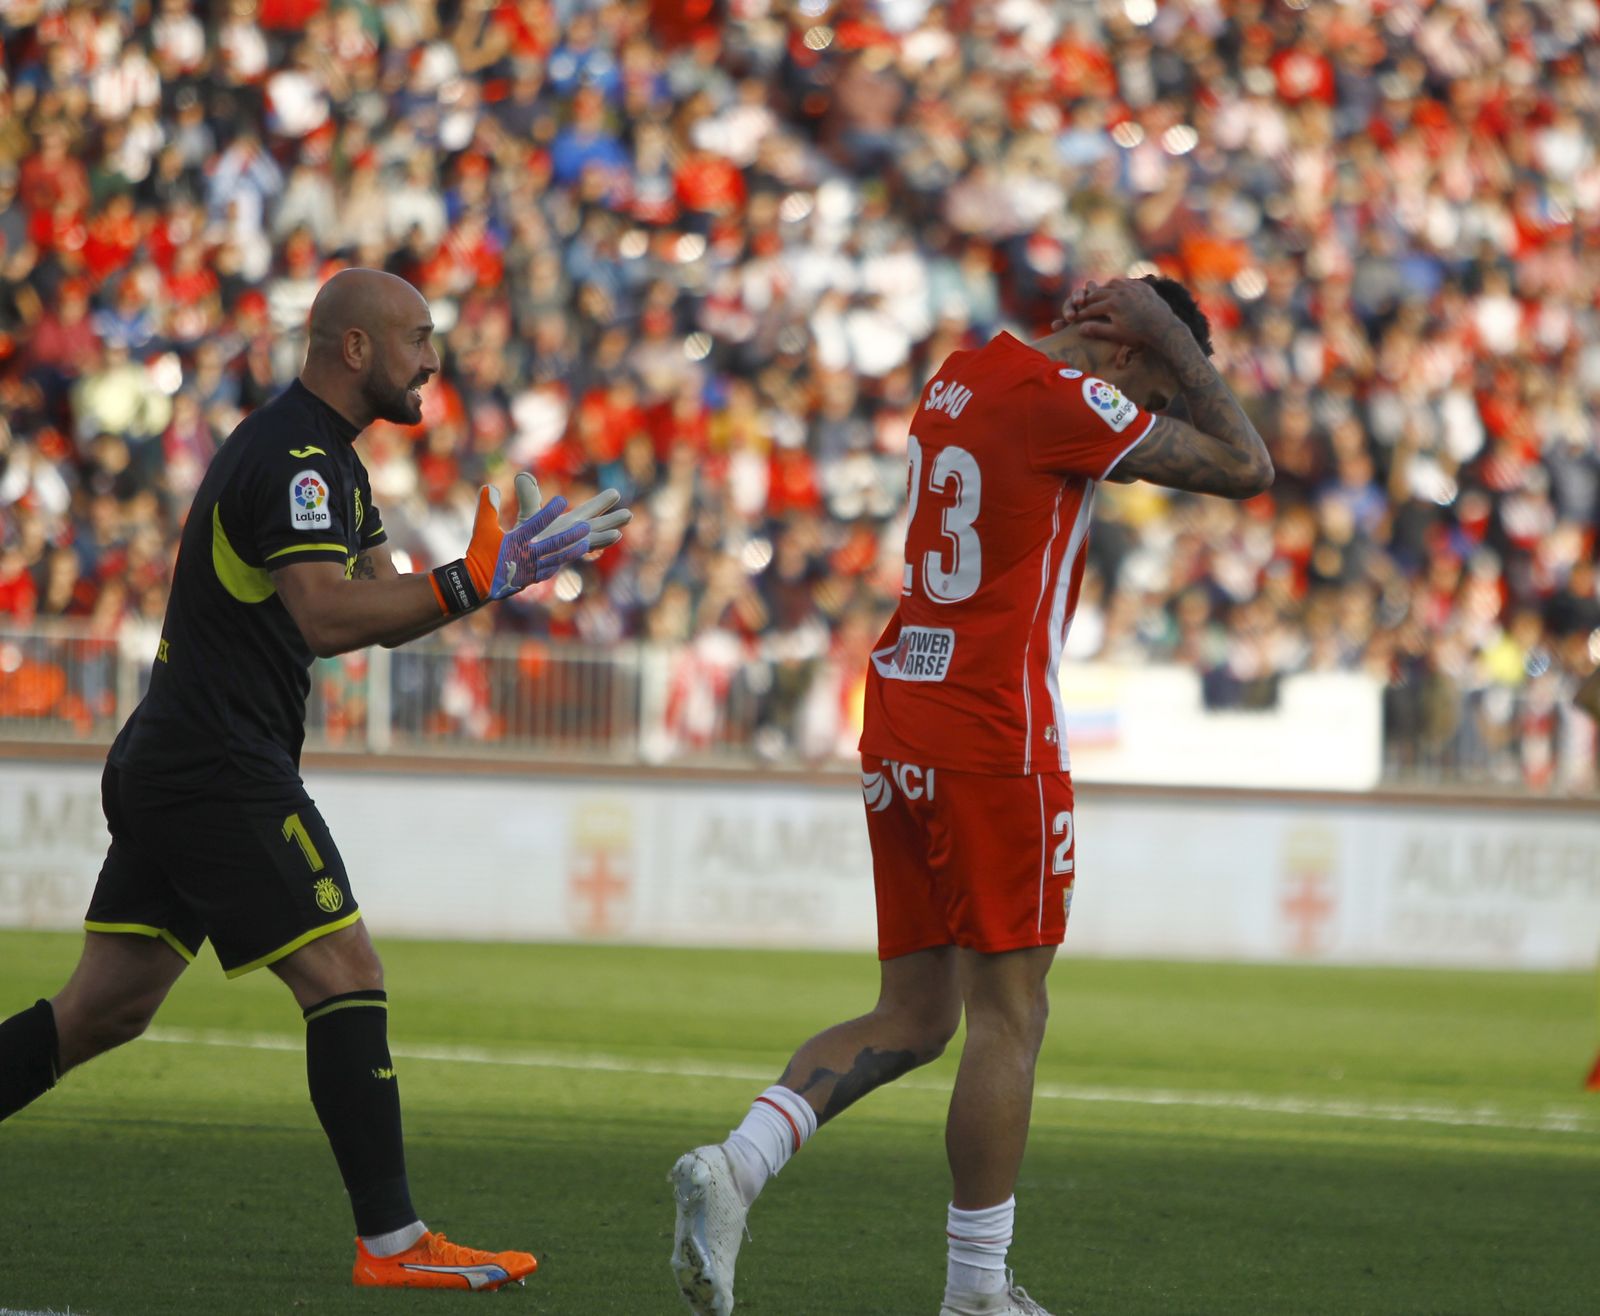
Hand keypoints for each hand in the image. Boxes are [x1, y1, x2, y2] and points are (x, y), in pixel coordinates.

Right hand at [429, 484, 589, 614]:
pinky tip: (568, 557)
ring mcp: (531, 569)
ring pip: (556, 559)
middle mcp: (527, 555)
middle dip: (571, 535)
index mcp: (516, 541)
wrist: (475, 584)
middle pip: (553, 545)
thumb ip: (487, 507)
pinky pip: (550, 570)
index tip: (562, 500)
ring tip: (586, 543)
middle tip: (586, 526)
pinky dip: (560, 563)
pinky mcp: (531, 578)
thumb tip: (488, 486)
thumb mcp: (481, 528)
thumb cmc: (479, 553)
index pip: (535, 523)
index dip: (549, 512)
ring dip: (572, 550)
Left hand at [514, 472, 631, 550]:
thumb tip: (523, 477)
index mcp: (568, 523)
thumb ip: (528, 496)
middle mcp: (573, 535)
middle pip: (597, 525)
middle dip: (612, 520)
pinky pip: (582, 548)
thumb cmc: (521, 538)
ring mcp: (570, 546)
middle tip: (629, 514)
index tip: (615, 494)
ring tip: (621, 529)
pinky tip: (611, 538)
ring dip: (607, 534)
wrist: (514, 560)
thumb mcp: (528, 513)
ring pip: (593, 538)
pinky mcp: (563, 554)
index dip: (602, 503)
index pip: (589, 511)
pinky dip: (596, 543)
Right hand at [1060, 277, 1186, 353]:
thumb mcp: (1116, 334)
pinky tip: (1117, 291)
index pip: (1092, 308)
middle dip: (1089, 299)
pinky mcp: (1143, 286)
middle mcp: (1121, 291)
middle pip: (1099, 293)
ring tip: (1099, 295)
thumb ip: (1097, 330)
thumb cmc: (1139, 335)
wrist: (1164, 328)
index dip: (1082, 314)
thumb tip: (1080, 328)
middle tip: (1083, 305)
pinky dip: (1119, 286)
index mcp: (1112, 304)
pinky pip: (1127, 282)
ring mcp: (1133, 286)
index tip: (1075, 318)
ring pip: (1112, 283)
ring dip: (1104, 289)